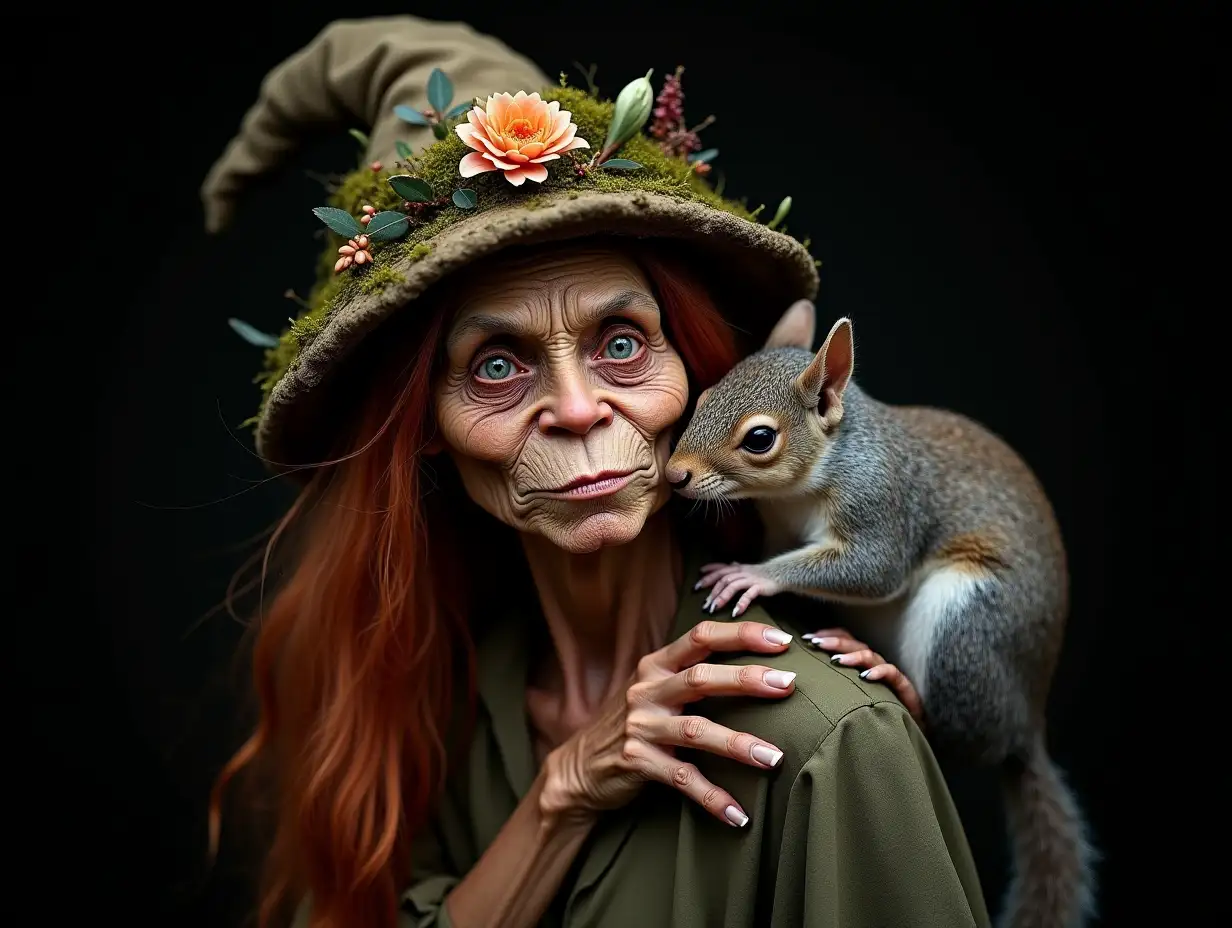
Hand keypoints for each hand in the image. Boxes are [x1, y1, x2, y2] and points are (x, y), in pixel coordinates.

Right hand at [541, 620, 796, 827]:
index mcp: (655, 665)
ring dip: (738, 744)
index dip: (741, 635)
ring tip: (775, 758)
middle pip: (701, 678)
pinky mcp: (636, 763)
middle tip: (787, 684)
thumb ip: (691, 675)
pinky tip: (738, 815)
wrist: (579, 768)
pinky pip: (682, 779)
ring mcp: (640, 727)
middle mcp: (647, 690)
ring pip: (696, 730)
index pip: (700, 637)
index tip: (781, 640)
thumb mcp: (654, 690)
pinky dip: (712, 797)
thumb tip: (759, 667)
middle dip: (746, 679)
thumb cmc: (632, 723)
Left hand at [695, 562, 783, 616]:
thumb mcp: (746, 570)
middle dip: (712, 592)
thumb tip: (728, 564)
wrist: (783, 573)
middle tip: (704, 605)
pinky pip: (748, 595)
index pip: (719, 569)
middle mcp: (742, 572)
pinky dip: (741, 603)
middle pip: (723, 579)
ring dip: (722, 597)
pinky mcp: (760, 586)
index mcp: (737, 568)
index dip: (707, 576)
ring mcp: (750, 579)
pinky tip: (735, 613)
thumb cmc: (762, 574)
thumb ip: (736, 568)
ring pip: (732, 585)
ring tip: (714, 609)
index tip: (696, 586)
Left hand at [805, 627, 924, 725]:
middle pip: (856, 645)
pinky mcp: (906, 691)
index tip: (807, 638)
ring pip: (872, 657)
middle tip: (814, 643)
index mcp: (861, 666)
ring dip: (853, 656)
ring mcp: (891, 678)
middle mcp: (875, 667)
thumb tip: (798, 683)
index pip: (847, 641)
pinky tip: (866, 677)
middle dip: (835, 641)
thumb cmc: (873, 720)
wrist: (906, 738)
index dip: (829, 635)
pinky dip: (880, 673)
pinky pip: (894, 676)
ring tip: (836, 660)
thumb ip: (829, 690)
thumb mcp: (846, 703)